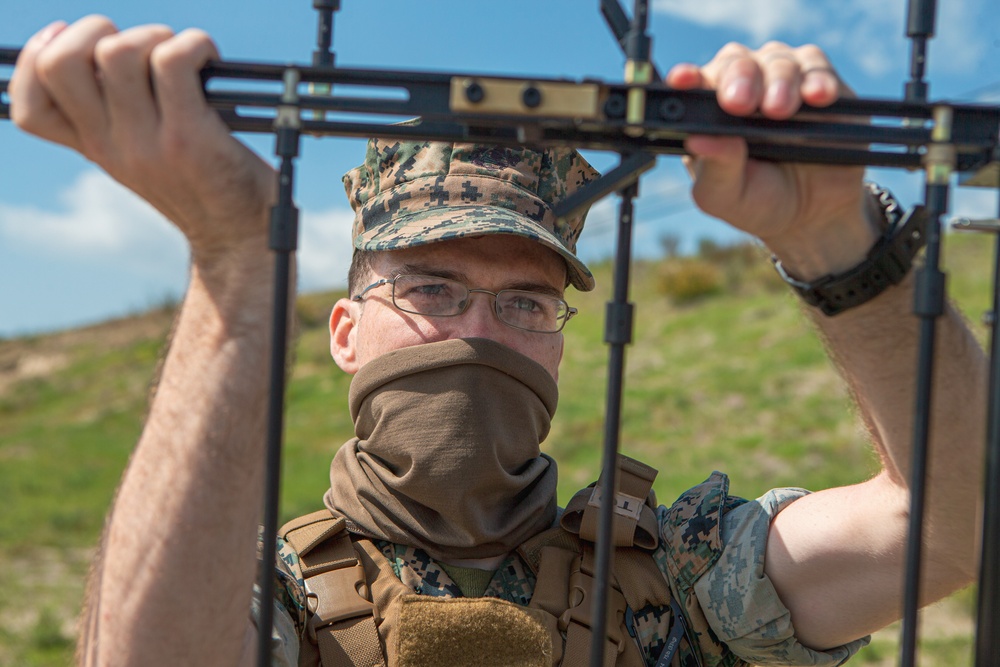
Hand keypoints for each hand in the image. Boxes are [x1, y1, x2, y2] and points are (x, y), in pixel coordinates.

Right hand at [10, 17, 275, 261]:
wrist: (243, 237)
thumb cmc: (206, 186)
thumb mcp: (148, 160)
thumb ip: (122, 121)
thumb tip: (114, 50)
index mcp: (96, 150)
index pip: (30, 109)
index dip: (34, 61)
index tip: (68, 41)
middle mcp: (111, 148)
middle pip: (61, 63)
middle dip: (95, 30)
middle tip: (140, 46)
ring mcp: (146, 144)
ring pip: (119, 53)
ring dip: (155, 35)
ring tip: (185, 54)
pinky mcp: (189, 138)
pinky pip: (174, 60)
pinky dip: (194, 45)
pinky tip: (211, 60)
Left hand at [667, 43, 876, 277]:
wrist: (813, 214)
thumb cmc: (758, 201)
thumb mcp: (727, 197)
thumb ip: (714, 168)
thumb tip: (698, 139)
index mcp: (709, 113)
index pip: (694, 84)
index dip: (688, 77)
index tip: (683, 80)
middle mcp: (743, 87)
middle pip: (736, 61)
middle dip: (737, 78)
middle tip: (739, 103)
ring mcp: (781, 80)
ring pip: (776, 58)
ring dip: (778, 81)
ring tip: (779, 110)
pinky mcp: (820, 82)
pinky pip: (817, 67)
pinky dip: (817, 79)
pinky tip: (817, 97)